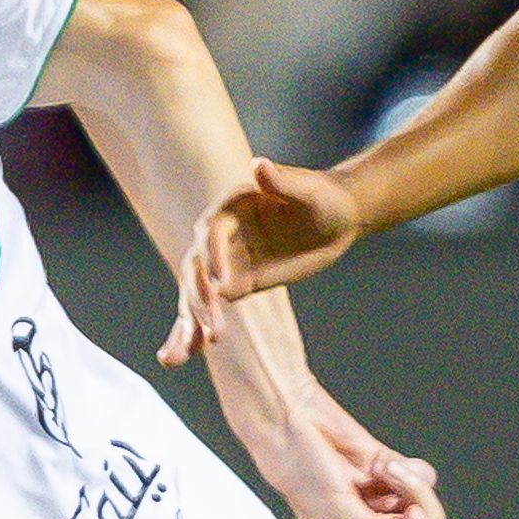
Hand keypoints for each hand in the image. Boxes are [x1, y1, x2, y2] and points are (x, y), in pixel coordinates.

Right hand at [168, 161, 364, 366]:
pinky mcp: (238, 282)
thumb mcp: (310, 190)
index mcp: (233, 206)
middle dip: (199, 296)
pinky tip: (185, 353)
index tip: (222, 282)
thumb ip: (282, 181)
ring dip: (188, 320)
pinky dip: (197, 328)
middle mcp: (222, 234)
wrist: (337, 216)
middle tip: (213, 325)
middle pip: (197, 266)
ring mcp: (227, 260)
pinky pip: (212, 305)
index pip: (212, 231)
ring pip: (196, 291)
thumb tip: (259, 165)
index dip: (214, 255)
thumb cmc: (325, 197)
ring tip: (181, 353)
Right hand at [229, 376, 445, 518]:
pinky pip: (424, 480)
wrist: (294, 421)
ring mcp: (384, 503)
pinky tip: (383, 463)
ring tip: (386, 472)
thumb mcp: (334, 514)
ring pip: (427, 513)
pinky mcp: (394, 474)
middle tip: (411, 511)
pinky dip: (412, 472)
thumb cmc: (300, 470)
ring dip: (414, 491)